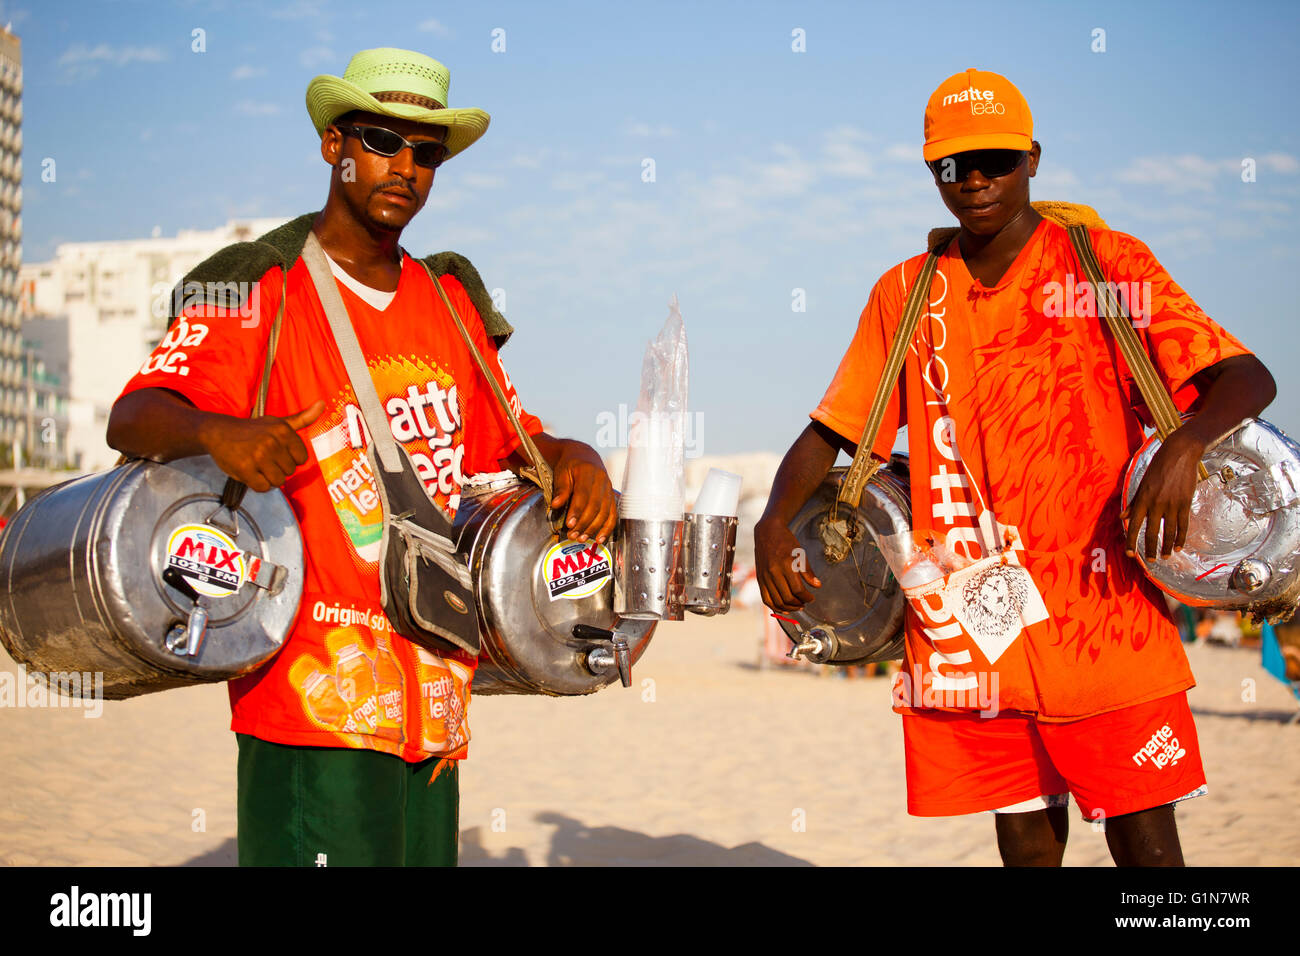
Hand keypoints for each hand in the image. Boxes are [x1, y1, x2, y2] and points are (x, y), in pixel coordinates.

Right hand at [198, 400, 325, 491]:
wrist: (218, 432)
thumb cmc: (252, 429)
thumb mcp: (279, 422)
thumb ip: (303, 418)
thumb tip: (323, 404)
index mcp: (283, 431)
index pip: (302, 459)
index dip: (290, 458)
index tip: (277, 451)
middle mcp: (272, 442)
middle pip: (290, 472)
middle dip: (278, 468)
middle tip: (263, 457)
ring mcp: (258, 456)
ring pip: (278, 481)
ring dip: (268, 477)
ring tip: (257, 465)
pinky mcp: (244, 469)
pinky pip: (263, 488)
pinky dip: (257, 484)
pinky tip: (250, 471)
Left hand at [548, 441, 616, 544]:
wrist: (585, 456)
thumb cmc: (570, 465)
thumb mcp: (562, 472)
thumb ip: (561, 488)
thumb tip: (556, 505)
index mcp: (588, 472)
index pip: (583, 494)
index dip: (577, 511)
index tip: (569, 524)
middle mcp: (602, 481)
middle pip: (595, 506)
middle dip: (584, 523)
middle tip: (572, 535)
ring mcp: (609, 489)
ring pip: (605, 512)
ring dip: (594, 528)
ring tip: (581, 538)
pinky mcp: (612, 497)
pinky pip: (613, 514)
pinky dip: (607, 528)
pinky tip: (600, 539)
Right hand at [754, 516, 821, 611]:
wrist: (767, 532)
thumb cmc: (786, 541)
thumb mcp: (801, 553)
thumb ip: (808, 571)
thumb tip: (817, 585)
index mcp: (786, 565)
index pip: (798, 589)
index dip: (806, 597)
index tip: (811, 598)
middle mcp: (773, 572)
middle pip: (787, 597)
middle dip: (799, 603)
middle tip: (805, 603)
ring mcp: (765, 577)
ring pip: (776, 601)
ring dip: (788, 607)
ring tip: (796, 606)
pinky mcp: (760, 579)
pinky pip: (766, 598)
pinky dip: (774, 607)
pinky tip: (783, 608)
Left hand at [1121, 428, 1206, 560]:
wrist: (1179, 454)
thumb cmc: (1158, 467)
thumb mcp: (1141, 483)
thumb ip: (1133, 502)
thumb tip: (1123, 517)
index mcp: (1142, 499)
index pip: (1133, 525)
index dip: (1131, 541)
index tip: (1130, 554)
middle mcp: (1155, 504)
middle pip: (1151, 532)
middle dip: (1149, 549)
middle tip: (1150, 560)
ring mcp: (1171, 504)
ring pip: (1169, 532)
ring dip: (1167, 547)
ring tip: (1166, 556)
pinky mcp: (1185, 503)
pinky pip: (1183, 525)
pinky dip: (1181, 538)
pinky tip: (1180, 547)